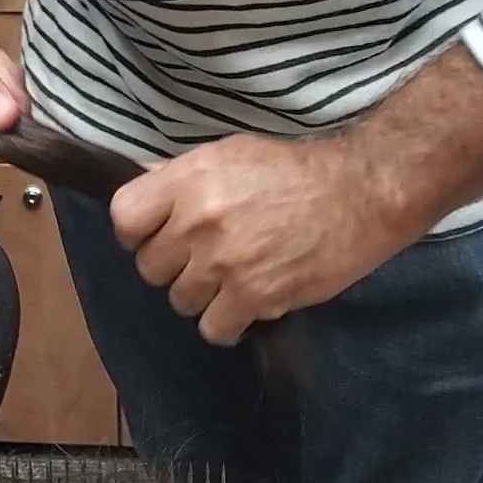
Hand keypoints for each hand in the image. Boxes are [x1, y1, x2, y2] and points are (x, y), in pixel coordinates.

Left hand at [111, 133, 417, 346]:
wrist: (358, 194)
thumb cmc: (295, 171)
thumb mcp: (231, 153)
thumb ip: (184, 176)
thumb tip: (146, 190)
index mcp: (190, 178)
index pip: (123, 217)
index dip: (136, 233)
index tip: (156, 236)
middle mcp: (198, 220)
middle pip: (150, 266)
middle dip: (175, 265)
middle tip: (206, 257)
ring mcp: (224, 262)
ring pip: (180, 301)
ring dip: (203, 295)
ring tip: (234, 277)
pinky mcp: (252, 296)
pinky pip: (213, 328)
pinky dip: (228, 322)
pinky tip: (248, 302)